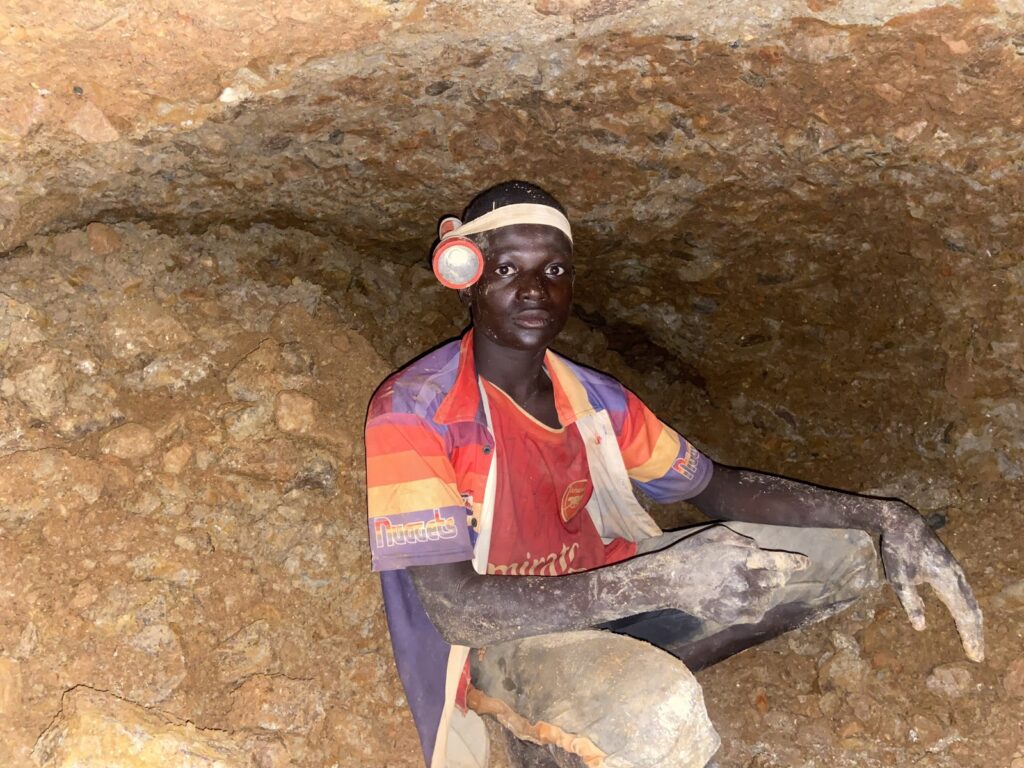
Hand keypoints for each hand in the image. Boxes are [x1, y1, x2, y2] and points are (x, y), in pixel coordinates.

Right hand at [650, 525, 809, 624]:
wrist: (669, 581)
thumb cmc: (691, 553)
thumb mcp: (715, 535)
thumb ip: (741, 540)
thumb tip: (759, 549)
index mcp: (742, 557)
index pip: (779, 561)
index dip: (795, 562)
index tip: (806, 563)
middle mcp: (745, 579)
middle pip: (776, 580)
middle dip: (777, 575)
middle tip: (770, 573)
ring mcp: (739, 600)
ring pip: (768, 598)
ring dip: (766, 591)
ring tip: (752, 586)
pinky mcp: (731, 616)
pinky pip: (757, 614)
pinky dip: (758, 607)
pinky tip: (748, 600)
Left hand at [878, 501, 984, 661]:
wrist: (903, 522)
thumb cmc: (898, 550)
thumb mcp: (898, 578)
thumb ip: (910, 602)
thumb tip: (920, 627)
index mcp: (947, 581)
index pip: (964, 615)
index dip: (970, 636)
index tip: (974, 655)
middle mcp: (957, 577)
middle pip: (972, 610)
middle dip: (975, 633)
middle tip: (978, 655)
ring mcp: (956, 571)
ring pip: (971, 601)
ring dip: (973, 622)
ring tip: (974, 640)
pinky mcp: (951, 567)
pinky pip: (965, 592)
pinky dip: (969, 608)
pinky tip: (966, 616)